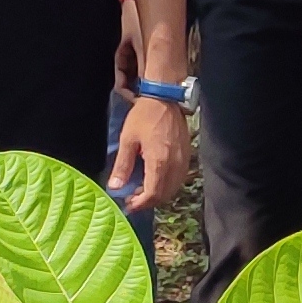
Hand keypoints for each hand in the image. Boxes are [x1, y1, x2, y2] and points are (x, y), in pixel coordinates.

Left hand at [109, 92, 187, 213]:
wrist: (165, 98)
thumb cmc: (144, 116)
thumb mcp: (128, 139)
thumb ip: (122, 165)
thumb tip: (115, 187)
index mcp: (159, 162)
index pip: (153, 194)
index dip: (140, 204)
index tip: (128, 205)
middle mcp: (175, 165)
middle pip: (164, 195)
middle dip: (148, 201)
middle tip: (132, 198)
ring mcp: (183, 161)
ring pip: (173, 188)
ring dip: (158, 194)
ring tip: (142, 190)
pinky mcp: (186, 156)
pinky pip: (178, 179)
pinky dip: (167, 185)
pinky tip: (155, 179)